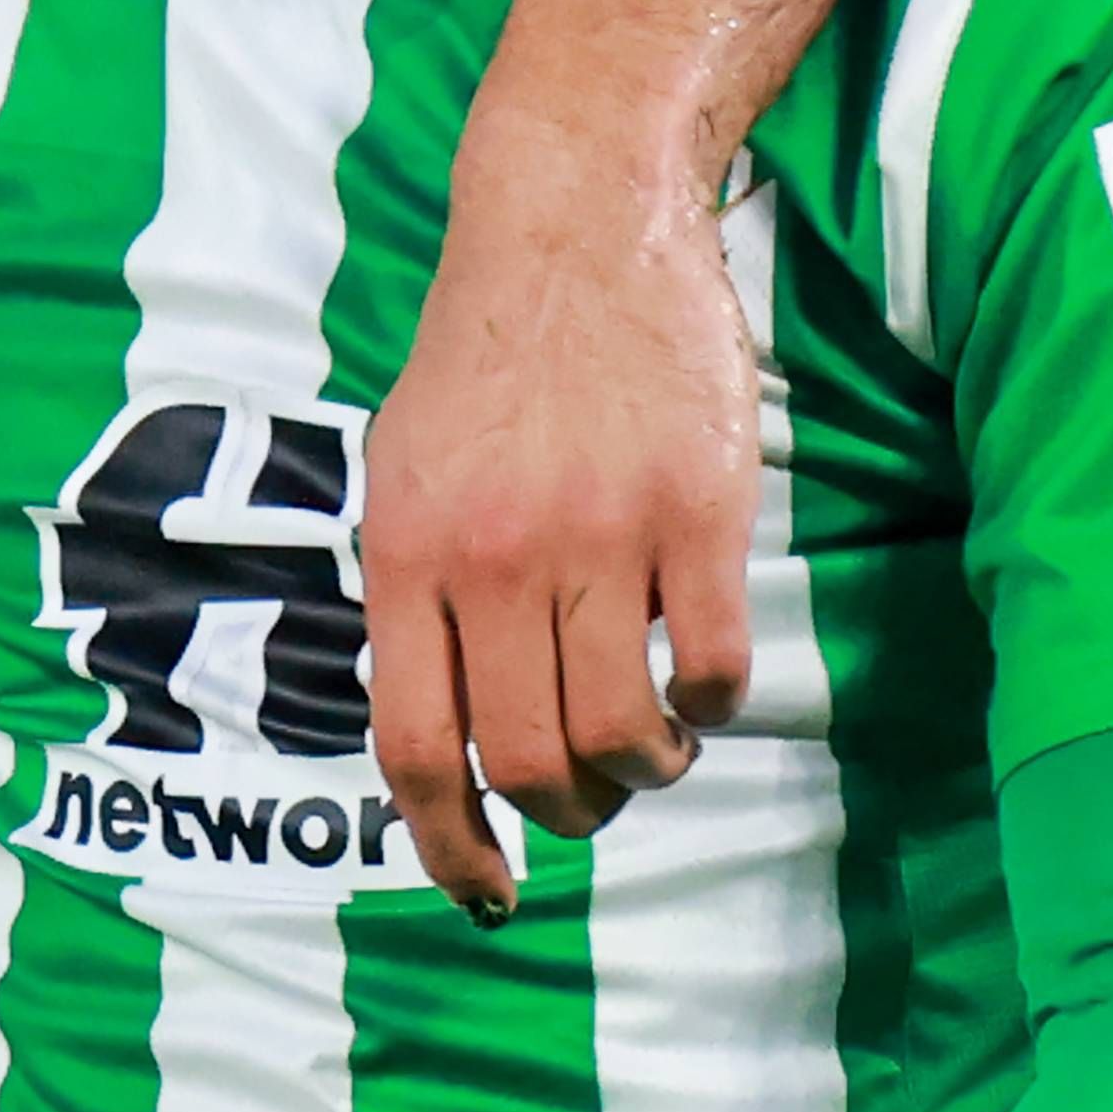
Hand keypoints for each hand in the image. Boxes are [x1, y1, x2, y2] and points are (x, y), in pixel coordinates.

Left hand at [360, 119, 759, 919]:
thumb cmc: (485, 358)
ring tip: (650, 745)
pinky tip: (697, 681)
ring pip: (623, 736)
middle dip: (565, 810)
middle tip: (590, 790)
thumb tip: (435, 737)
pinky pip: (710, 668)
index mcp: (407, 551)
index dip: (447, 843)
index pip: (414, 746)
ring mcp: (599, 534)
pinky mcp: (697, 513)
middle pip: (528, 762)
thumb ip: (415, 595)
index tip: (486, 889)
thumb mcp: (402, 471)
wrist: (573, 222)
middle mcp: (495, 554)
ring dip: (642, 772)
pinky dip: (709, 707)